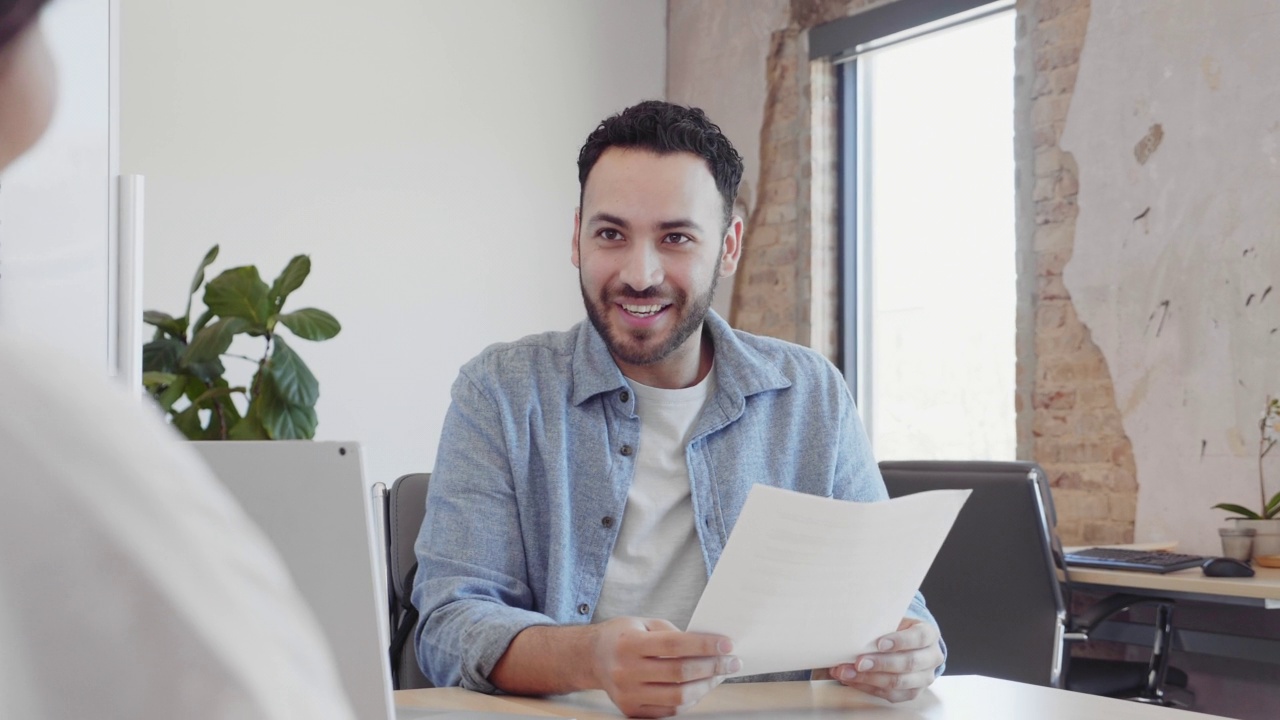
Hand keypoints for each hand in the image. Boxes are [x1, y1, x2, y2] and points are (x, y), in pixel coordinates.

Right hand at [590, 616, 738, 717]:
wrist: (592, 658)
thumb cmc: (623, 636)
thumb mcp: (644, 623)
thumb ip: (673, 633)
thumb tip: (710, 646)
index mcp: (629, 643)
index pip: (674, 645)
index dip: (704, 645)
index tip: (728, 644)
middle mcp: (625, 671)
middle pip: (679, 673)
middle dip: (712, 667)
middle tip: (732, 661)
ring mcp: (627, 694)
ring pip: (677, 697)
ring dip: (705, 686)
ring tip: (718, 675)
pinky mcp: (631, 711)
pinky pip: (669, 710)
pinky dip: (690, 700)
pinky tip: (700, 687)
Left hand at [828, 618, 942, 702]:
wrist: (910, 646)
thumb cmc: (897, 630)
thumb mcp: (894, 621)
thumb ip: (881, 624)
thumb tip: (854, 627)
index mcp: (929, 634)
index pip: (919, 637)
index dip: (900, 641)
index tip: (879, 643)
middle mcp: (932, 658)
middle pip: (909, 663)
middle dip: (881, 664)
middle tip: (859, 662)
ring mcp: (924, 678)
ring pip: (899, 682)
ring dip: (870, 679)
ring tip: (847, 673)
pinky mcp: (912, 693)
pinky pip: (890, 694)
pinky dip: (868, 687)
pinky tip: (852, 680)